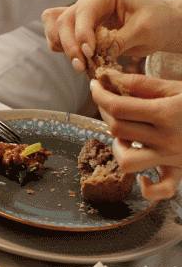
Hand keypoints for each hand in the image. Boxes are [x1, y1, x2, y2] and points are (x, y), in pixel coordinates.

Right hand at [42, 0, 181, 72]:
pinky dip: (65, 51)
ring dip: (64, 49)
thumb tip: (94, 54)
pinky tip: (80, 60)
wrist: (163, 27)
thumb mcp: (143, 31)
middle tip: (81, 66)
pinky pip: (59, 38)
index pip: (83, 12)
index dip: (82, 33)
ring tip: (81, 66)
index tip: (89, 53)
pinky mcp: (79, 30)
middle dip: (70, 45)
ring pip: (56, 30)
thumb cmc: (158, 22)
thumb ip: (117, 41)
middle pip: (64, 21)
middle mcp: (88, 1)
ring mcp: (81, 15)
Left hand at [92, 71, 181, 201]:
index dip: (100, 95)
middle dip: (106, 113)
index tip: (94, 86)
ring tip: (126, 136)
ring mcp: (172, 158)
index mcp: (167, 113)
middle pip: (118, 129)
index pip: (119, 107)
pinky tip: (143, 174)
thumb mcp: (177, 88)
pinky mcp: (180, 172)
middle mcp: (168, 138)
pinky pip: (160, 190)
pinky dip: (147, 187)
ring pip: (128, 161)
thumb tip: (108, 77)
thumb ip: (142, 83)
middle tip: (109, 103)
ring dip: (118, 148)